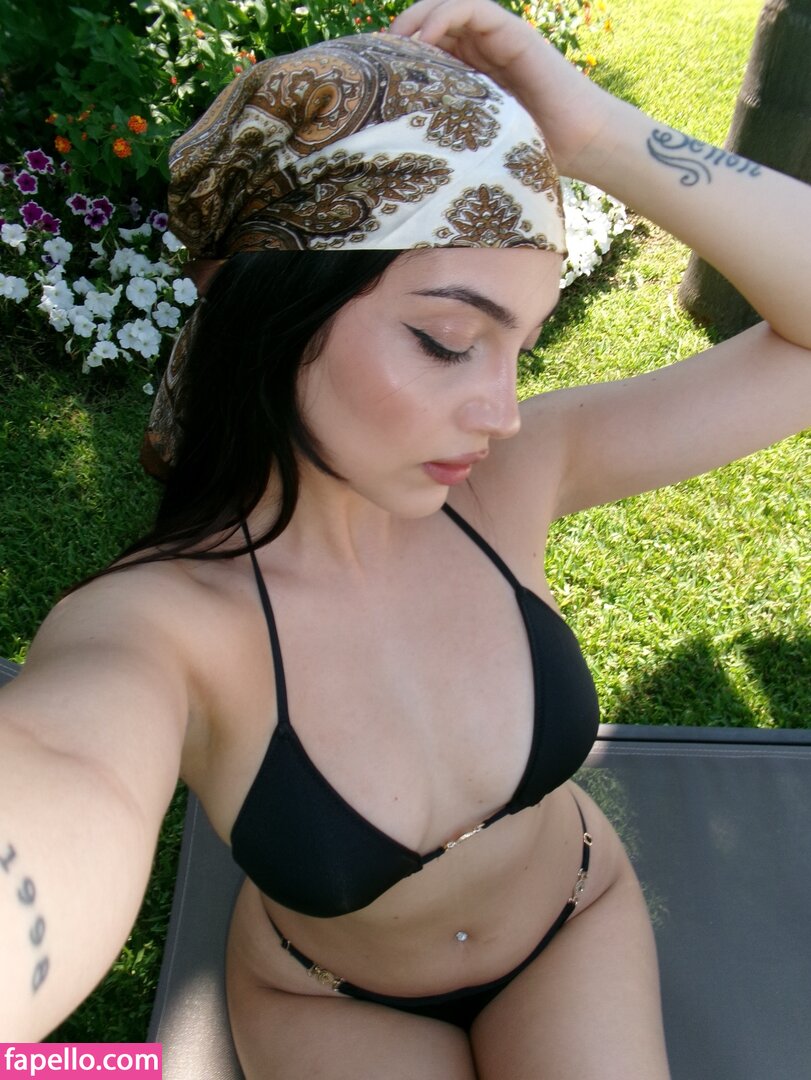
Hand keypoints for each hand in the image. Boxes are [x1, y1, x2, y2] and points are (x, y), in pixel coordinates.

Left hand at [390, 0, 615, 175]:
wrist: (582, 145)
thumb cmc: (531, 154)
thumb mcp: (475, 145)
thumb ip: (448, 135)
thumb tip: (402, 159)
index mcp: (471, 74)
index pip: (427, 48)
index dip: (399, 52)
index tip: (373, 74)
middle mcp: (482, 51)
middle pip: (432, 23)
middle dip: (401, 32)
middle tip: (376, 55)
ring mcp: (498, 39)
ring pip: (448, 8)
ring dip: (416, 18)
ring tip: (395, 42)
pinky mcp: (514, 34)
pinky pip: (473, 9)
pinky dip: (444, 16)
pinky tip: (424, 39)